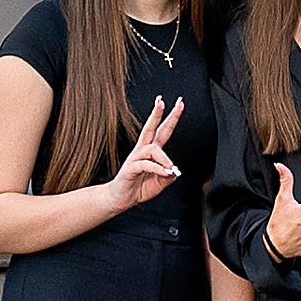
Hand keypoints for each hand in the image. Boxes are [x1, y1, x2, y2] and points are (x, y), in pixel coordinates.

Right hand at [103, 95, 187, 213]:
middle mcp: (143, 151)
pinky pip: (145, 164)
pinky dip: (157, 168)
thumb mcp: (161, 182)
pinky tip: (164, 173)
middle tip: (162, 101)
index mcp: (152, 151)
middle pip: (150, 128)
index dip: (172, 117)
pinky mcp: (130, 168)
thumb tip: (175, 170)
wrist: (121, 199)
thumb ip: (169, 175)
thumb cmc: (139, 187)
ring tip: (170, 169)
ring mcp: (135, 158)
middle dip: (157, 114)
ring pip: (152, 148)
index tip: (180, 103)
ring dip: (165, 159)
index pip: (163, 130)